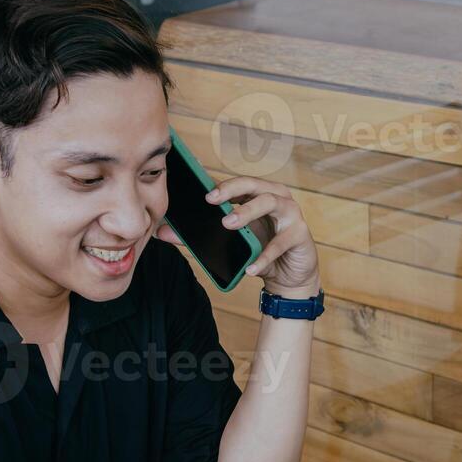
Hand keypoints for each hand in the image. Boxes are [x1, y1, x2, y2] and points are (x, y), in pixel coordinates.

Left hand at [157, 176, 320, 298]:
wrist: (290, 278)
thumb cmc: (261, 251)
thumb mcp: (228, 243)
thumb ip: (197, 236)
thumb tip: (161, 233)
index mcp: (259, 194)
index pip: (239, 183)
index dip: (222, 185)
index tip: (203, 194)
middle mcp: (277, 197)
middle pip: (255, 185)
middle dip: (232, 191)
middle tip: (212, 201)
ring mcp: (291, 214)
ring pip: (270, 203)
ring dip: (248, 212)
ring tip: (228, 224)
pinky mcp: (301, 234)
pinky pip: (280, 243)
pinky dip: (264, 256)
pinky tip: (251, 268)